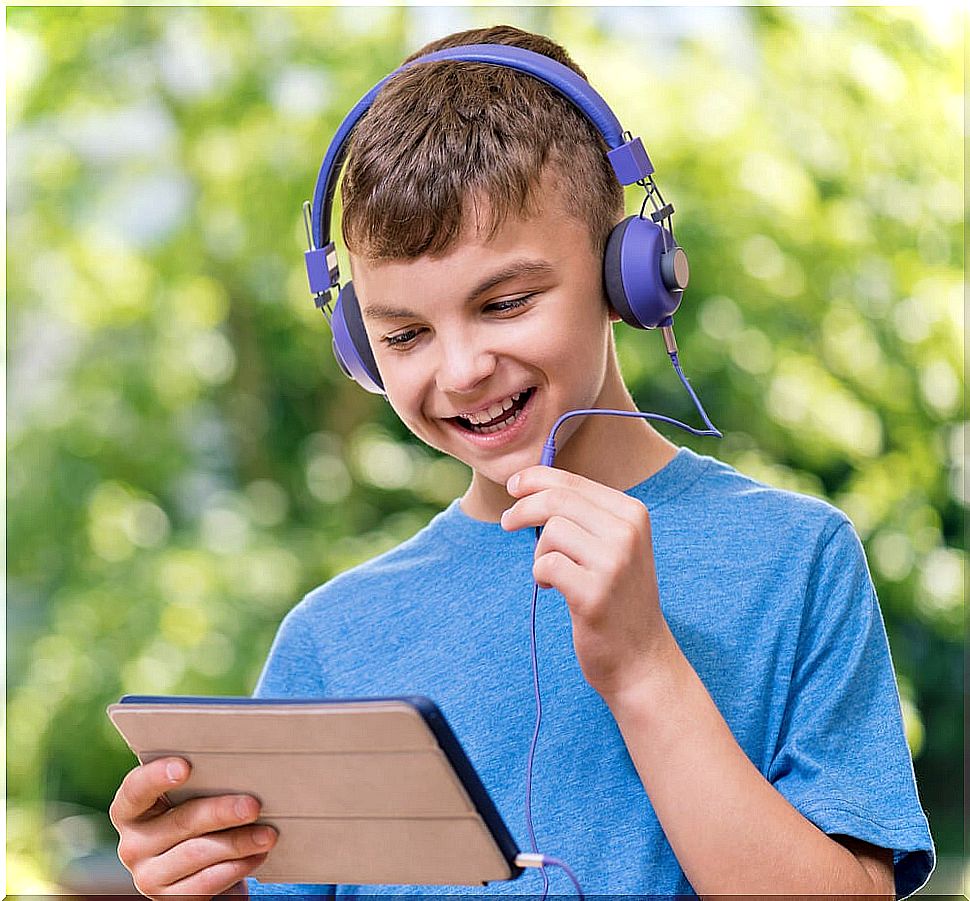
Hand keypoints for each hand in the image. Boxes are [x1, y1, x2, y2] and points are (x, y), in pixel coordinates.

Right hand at [109, 757, 277, 899]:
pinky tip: (257, 855)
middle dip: (221, 812)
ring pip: (197, 853)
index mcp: (132, 810)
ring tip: (267, 834)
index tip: (185, 767)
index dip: (157, 776)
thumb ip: (203, 783)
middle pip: (181, 822)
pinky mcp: (170, 899)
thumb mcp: (191, 798)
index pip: (136, 789)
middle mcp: (133, 844)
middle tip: (254, 805)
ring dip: (238, 842)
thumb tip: (242, 768)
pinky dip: (237, 867)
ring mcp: (148, 876)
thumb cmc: (199, 817)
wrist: (200, 869)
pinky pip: (206, 882)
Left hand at [500, 466, 674, 701]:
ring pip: (550, 532)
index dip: (536, 479)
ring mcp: (614, 562)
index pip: (573, 482)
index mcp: (632, 513)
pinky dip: (541, 575)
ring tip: (551, 574)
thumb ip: (583, 514)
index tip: (513, 485)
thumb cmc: (617, 596)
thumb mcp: (613, 545)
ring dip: (539, 552)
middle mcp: (627, 532)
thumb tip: (529, 484)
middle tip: (506, 523)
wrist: (641, 657)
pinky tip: (554, 589)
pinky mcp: (595, 593)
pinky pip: (546, 565)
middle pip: (556, 500)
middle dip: (522, 508)